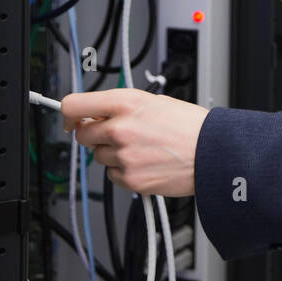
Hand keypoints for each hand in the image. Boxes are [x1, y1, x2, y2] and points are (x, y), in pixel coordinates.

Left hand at [60, 87, 209, 196]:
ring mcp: (123, 156)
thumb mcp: (154, 101)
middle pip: (82, 135)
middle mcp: (120, 128)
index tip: (72, 119)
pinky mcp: (130, 179)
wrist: (213, 153)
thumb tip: (96, 115)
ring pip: (99, 157)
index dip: (68, 114)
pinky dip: (125, 171)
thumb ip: (121, 107)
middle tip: (117, 135)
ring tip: (142, 148)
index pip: (73, 105)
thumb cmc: (190, 126)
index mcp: (125, 102)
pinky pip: (113, 176)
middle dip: (95, 135)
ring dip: (113, 154)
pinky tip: (146, 162)